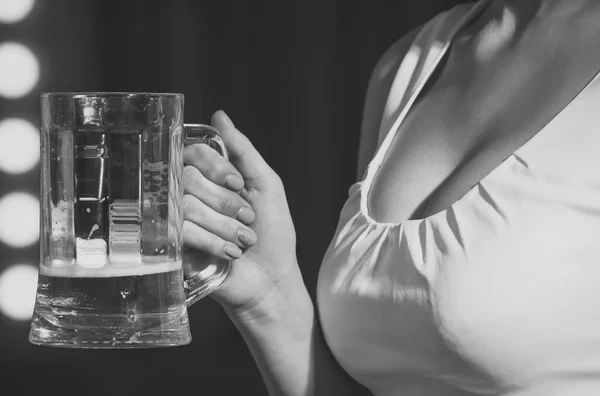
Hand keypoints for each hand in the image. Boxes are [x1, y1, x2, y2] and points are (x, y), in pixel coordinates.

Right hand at [183, 110, 302, 312]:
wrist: (270, 280)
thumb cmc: (273, 232)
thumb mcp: (266, 185)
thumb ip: (243, 151)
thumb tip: (219, 116)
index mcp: (210, 178)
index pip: (194, 152)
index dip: (216, 167)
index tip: (239, 184)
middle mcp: (189, 194)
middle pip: (188, 177)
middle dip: (225, 201)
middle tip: (247, 217)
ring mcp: (178, 220)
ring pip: (186, 205)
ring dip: (225, 225)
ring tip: (243, 240)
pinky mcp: (172, 247)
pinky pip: (181, 231)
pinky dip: (213, 241)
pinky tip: (230, 253)